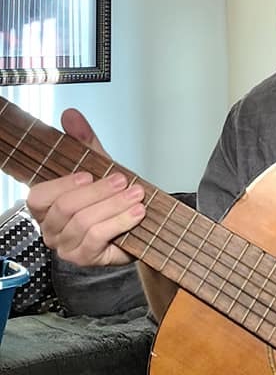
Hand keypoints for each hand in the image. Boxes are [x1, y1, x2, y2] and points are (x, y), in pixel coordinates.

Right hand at [25, 108, 145, 266]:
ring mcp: (67, 246)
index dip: (63, 184)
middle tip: (122, 181)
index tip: (88, 173)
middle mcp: (51, 228)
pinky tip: (136, 212)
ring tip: (136, 195)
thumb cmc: (107, 196)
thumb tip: (71, 115)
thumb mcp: (96, 164)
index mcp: (46, 206)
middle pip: (67, 208)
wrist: (132, 222)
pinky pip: (100, 238)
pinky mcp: (86, 258)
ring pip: (85, 223)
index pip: (39, 197)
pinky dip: (120, 222)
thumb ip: (83, 140)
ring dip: (114, 205)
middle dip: (99, 191)